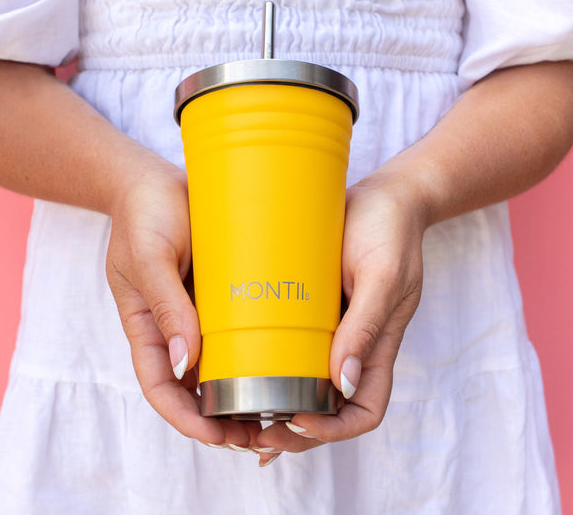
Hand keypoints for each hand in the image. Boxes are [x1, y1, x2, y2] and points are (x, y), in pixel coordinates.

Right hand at [105, 160, 261, 448]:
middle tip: (260, 435)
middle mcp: (175, 326)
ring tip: (278, 408)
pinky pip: (237, 328)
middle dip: (222, 418)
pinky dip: (254, 352)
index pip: (161, 388)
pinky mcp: (222, 291)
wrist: (156, 181)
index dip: (186, 418)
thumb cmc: (144, 216)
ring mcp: (199, 311)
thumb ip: (166, 305)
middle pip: (194, 387)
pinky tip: (282, 360)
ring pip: (219, 364)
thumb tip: (187, 364)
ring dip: (243, 391)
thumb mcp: (150, 257)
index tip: (218, 436)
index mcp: (148, 326)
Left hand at [256, 174, 426, 458]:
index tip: (297, 421)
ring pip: (308, 385)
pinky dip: (272, 367)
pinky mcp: (312, 307)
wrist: (383, 197)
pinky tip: (242, 370)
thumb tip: (343, 382)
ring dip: (279, 407)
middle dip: (297, 430)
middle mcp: (353, 345)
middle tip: (256, 434)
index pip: (364, 411)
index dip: (334, 429)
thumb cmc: (390, 232)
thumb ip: (367, 326)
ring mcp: (332, 328)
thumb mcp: (382, 275)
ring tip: (242, 417)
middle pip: (330, 408)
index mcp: (378, 346)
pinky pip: (293, 346)